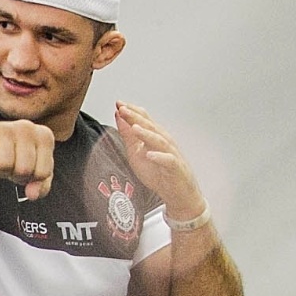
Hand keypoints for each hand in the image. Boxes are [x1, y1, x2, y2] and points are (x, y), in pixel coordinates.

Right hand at [0, 120, 53, 200]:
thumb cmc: (17, 155)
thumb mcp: (35, 170)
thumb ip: (41, 186)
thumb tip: (32, 195)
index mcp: (45, 137)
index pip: (42, 173)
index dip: (31, 178)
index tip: (27, 169)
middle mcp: (28, 128)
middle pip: (23, 170)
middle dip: (15, 175)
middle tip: (13, 166)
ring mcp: (7, 128)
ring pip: (4, 165)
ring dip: (1, 170)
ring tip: (2, 161)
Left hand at [114, 102, 204, 219]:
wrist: (177, 193)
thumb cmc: (158, 173)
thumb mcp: (136, 153)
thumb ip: (128, 136)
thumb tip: (119, 118)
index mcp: (154, 137)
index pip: (144, 120)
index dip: (132, 111)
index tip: (118, 103)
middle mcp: (164, 142)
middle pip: (151, 127)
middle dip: (137, 117)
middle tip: (123, 109)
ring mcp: (171, 154)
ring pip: (160, 141)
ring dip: (147, 134)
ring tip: (135, 128)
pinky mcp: (175, 168)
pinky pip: (168, 161)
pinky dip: (159, 157)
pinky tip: (150, 154)